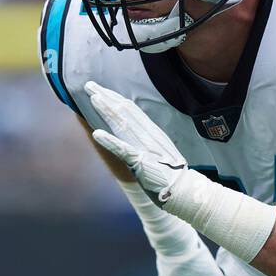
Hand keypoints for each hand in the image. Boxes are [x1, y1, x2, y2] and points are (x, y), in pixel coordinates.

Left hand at [86, 80, 188, 202]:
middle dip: (106, 97)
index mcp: (153, 133)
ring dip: (107, 111)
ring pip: (123, 125)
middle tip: (89, 85)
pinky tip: (97, 133)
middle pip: (125, 112)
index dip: (115, 98)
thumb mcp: (160, 152)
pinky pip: (123, 150)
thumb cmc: (172, 175)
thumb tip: (136, 134)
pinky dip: (110, 141)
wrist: (186, 190)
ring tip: (93, 99)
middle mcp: (149, 136)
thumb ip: (148, 142)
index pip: (131, 110)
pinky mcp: (141, 163)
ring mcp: (145, 148)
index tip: (101, 90)